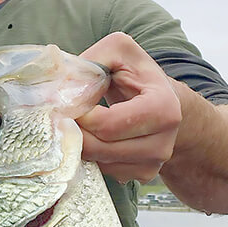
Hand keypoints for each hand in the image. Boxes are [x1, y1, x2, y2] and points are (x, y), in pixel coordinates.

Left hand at [77, 33, 181, 182]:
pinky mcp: (144, 174)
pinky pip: (106, 173)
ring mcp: (155, 162)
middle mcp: (164, 142)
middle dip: (76, 132)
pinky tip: (95, 137)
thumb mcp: (118, 52)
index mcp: (163, 109)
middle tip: (63, 116)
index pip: (108, 125)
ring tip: (80, 123)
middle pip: (102, 148)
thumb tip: (63, 92)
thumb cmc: (137, 74)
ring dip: (82, 145)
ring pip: (101, 164)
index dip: (80, 116)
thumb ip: (91, 63)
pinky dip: (94, 157)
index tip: (65, 104)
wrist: (162, 100)